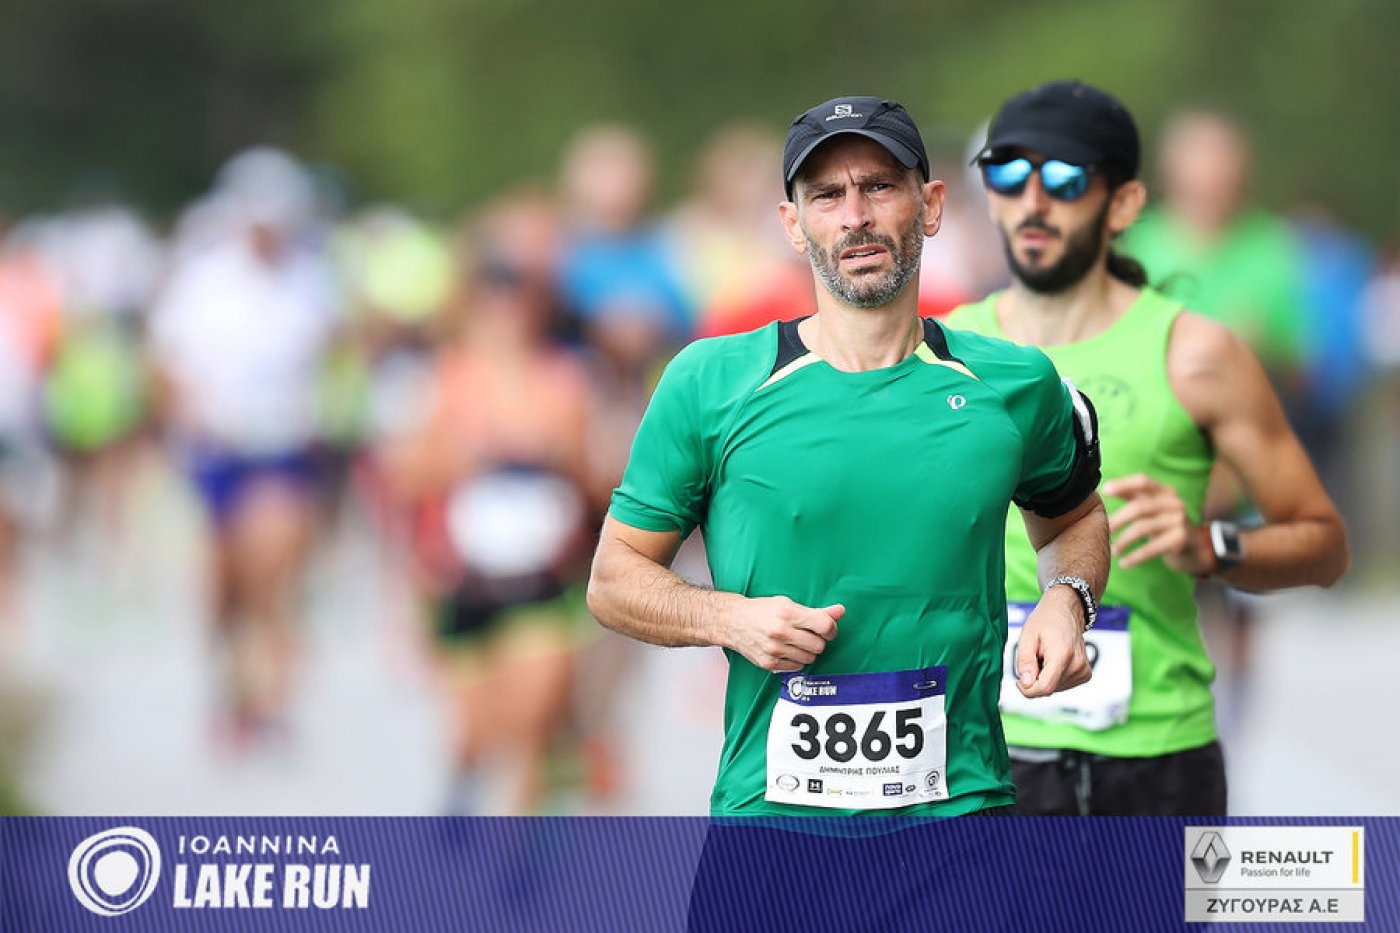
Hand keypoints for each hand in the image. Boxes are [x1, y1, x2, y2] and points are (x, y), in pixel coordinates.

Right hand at [721, 596, 843, 671]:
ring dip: (807, 651)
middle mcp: (780, 632)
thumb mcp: (787, 604)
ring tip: (796, 642)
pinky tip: (787, 650)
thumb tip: (840, 611)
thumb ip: (816, 611)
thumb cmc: (760, 610)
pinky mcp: (769, 663)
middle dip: (818, 640)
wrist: (732, 621)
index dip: (831, 629)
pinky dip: (796, 659)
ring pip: (810, 658)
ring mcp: (774, 649)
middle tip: (808, 635)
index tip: (827, 629)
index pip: (824, 626)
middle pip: (819, 645)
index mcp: (787, 613)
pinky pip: (796, 666)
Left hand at [1014, 587, 1091, 696]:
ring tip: (1045, 657)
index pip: (1044, 688)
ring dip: (1045, 677)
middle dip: (1035, 679)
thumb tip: (1025, 684)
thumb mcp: (1027, 637)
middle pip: (1049, 689)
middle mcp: (1077, 665)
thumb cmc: (1046, 620)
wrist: (1067, 610)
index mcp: (1062, 655)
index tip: (1019, 680)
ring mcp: (1083, 670)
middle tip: (1034, 659)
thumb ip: (1024, 662)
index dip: (1027, 689)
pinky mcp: (1085, 674)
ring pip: (1055, 689)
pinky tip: (1054, 661)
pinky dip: (1054, 677)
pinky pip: (1063, 685)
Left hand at [1102, 473, 1213, 573]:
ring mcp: (1179, 520)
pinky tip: (1124, 564)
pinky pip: (1152, 548)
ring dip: (1124, 541)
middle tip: (1105, 531)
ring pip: (1143, 527)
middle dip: (1118, 519)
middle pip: (1139, 506)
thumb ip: (1133, 497)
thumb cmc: (1166, 526)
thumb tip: (1106, 487)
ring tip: (1113, 551)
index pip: (1143, 481)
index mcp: (1165, 491)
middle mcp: (1174, 502)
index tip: (1105, 490)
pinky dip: (1135, 557)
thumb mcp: (1152, 509)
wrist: (1196, 549)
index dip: (1123, 484)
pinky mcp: (1181, 539)